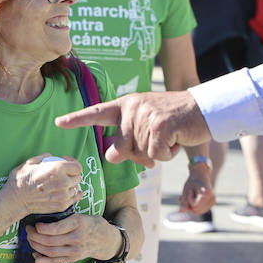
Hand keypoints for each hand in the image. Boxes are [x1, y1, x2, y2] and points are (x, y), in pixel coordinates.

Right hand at [1, 154, 83, 221]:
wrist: (15, 200)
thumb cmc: (21, 180)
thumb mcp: (30, 162)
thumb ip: (44, 157)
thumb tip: (51, 156)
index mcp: (57, 169)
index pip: (77, 166)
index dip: (73, 163)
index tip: (66, 163)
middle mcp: (63, 182)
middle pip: (78, 177)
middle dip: (72, 174)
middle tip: (63, 174)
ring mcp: (64, 195)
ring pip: (76, 188)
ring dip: (71, 185)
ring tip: (62, 184)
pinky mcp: (62, 205)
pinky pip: (75, 198)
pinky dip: (73, 194)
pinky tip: (67, 191)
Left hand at [26, 212, 117, 262]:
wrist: (107, 240)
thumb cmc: (91, 224)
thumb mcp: (82, 215)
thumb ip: (66, 216)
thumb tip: (45, 212)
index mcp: (78, 223)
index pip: (56, 228)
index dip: (41, 228)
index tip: (35, 224)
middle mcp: (77, 238)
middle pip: (50, 241)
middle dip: (34, 236)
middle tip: (28, 230)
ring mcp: (75, 250)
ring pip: (51, 251)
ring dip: (36, 246)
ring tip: (30, 240)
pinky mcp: (74, 258)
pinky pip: (57, 262)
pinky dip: (44, 261)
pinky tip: (35, 256)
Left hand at [55, 91, 211, 168]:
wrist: (204, 109)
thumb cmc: (174, 120)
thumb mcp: (146, 128)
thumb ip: (126, 141)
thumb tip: (109, 157)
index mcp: (125, 105)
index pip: (96, 112)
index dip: (77, 119)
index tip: (58, 122)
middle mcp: (132, 107)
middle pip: (123, 148)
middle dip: (140, 155)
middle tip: (158, 144)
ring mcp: (146, 115)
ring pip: (141, 154)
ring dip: (158, 153)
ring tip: (169, 137)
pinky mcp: (161, 125)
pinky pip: (156, 155)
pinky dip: (167, 155)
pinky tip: (176, 140)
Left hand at [178, 162, 214, 213]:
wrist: (201, 176)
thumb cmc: (192, 182)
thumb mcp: (186, 190)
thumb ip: (184, 201)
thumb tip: (181, 211)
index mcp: (207, 193)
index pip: (194, 205)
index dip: (188, 199)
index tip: (190, 190)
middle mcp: (212, 199)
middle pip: (195, 210)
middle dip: (188, 204)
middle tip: (189, 193)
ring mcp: (212, 202)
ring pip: (197, 212)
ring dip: (190, 206)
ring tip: (188, 197)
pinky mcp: (211, 204)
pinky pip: (199, 210)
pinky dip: (193, 207)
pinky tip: (191, 199)